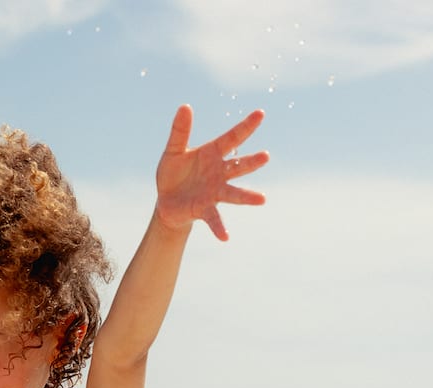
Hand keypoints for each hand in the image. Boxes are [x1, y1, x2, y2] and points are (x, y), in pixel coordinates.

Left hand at [155, 105, 268, 241]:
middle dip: (251, 162)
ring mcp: (214, 192)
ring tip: (262, 199)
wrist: (166, 201)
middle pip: (238, 166)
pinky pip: (214, 219)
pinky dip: (219, 228)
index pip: (232, 138)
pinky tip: (225, 237)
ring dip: (247, 197)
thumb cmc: (173, 173)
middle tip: (266, 157)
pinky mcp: (205, 209)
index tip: (260, 114)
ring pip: (233, 193)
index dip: (246, 126)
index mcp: (212, 154)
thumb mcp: (173, 151)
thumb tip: (185, 106)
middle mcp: (219, 172)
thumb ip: (180, 132)